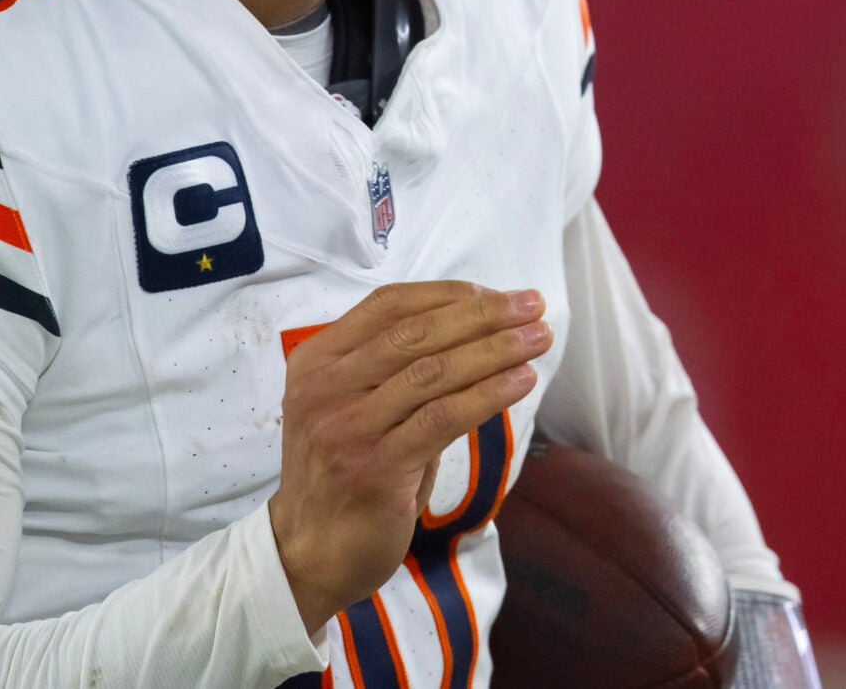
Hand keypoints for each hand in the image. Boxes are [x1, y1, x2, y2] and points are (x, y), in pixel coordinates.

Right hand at [268, 280, 551, 632]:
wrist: (307, 552)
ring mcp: (348, 428)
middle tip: (534, 307)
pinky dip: (489, 394)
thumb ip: (397, 369)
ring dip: (496, 350)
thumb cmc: (344, 472)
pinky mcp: (376, 468)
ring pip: (434, 371)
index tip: (499, 294)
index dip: (450, 295)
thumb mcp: (354, 407)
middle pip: (416, 334)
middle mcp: (326, 388)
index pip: (389, 306)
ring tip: (538, 339)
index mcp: (317, 361)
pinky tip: (521, 381)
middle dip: (483, 315)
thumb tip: (480, 331)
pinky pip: (443, 418)